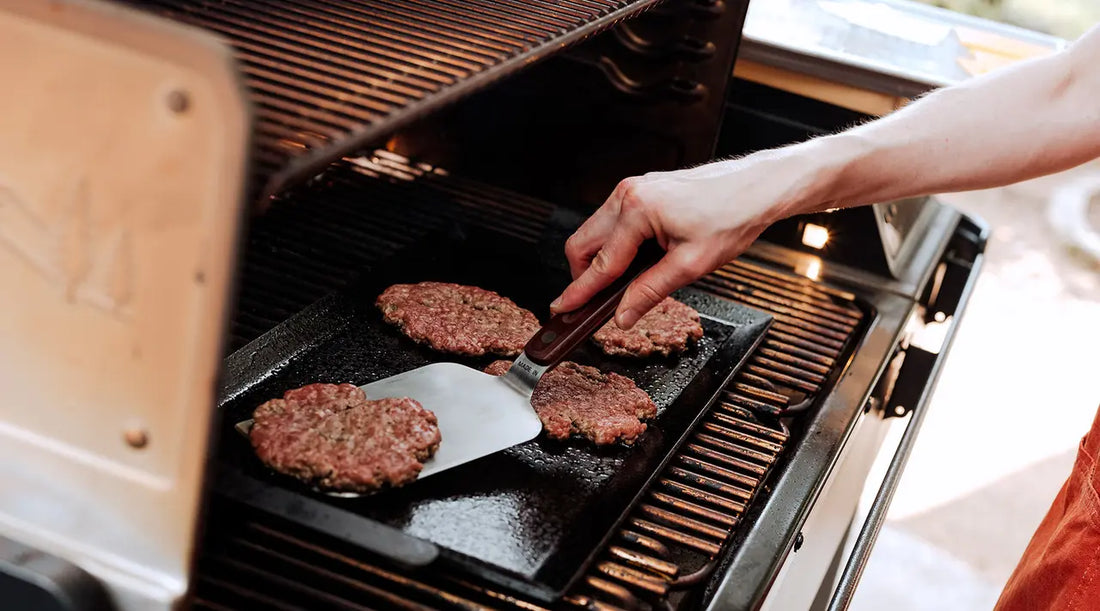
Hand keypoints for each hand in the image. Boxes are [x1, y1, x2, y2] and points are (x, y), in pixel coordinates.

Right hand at [550, 150, 817, 327]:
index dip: (578, 292)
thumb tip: (623, 315)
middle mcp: (627, 194)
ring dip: (601, 260)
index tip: (561, 309)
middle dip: (583, 275)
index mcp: (636, 210)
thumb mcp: (691, 265)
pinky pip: (612, 222)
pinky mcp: (641, 190)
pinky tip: (636, 262)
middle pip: (582, 243)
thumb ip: (650, 292)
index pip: (599, 263)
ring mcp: (632, 189)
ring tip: (624, 284)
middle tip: (594, 303)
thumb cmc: (733, 216)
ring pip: (595, 232)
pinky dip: (615, 245)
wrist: (757, 187)